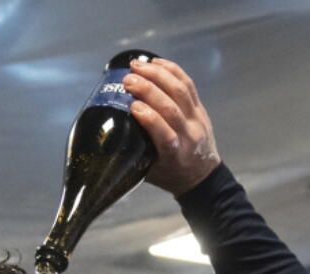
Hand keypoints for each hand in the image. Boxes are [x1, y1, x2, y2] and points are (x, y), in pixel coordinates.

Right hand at [125, 58, 220, 194]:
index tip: (132, 106)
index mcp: (174, 155)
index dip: (150, 118)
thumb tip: (107, 136)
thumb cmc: (170, 175)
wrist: (202, 176)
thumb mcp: (149, 171)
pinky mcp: (200, 108)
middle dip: (149, 90)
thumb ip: (132, 154)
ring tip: (138, 66)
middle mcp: (189, 136)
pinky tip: (156, 62)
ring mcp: (197, 120)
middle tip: (128, 80)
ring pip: (180, 91)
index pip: (165, 135)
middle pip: (171, 107)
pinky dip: (172, 70)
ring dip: (158, 74)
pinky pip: (188, 84)